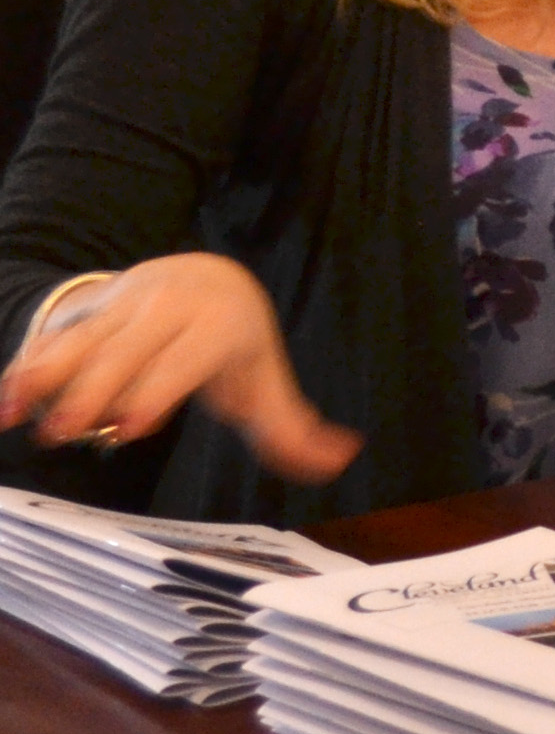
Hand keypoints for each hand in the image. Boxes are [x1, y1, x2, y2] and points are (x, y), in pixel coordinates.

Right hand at [0, 254, 356, 483]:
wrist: (201, 277)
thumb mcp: (265, 381)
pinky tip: (5, 403)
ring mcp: (120, 307)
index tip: (130, 426)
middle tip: (66, 434)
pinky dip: (25, 366)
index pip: (183, 360)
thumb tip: (342, 456)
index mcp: (217, 327)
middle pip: (124, 352)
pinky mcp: (84, 312)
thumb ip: (293, 428)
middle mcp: (166, 311)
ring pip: (79, 341)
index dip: (156, 390)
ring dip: (45, 376)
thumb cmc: (235, 344)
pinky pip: (51, 337)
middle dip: (93, 392)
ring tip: (14, 415)